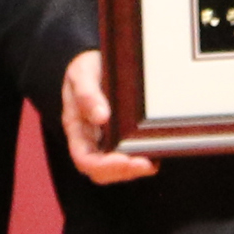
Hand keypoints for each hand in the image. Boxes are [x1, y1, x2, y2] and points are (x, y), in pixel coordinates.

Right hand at [59, 50, 157, 184]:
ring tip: (152, 161)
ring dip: (135, 170)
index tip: (125, 160)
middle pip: (102, 171)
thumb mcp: (82, 73)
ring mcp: (107, 140)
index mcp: (76, 128)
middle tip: (145, 164)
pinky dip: (144, 158)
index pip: (84, 159)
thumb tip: (101, 117)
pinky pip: (131, 155)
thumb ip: (87, 94)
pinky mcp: (123, 136)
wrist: (98, 61)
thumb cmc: (86, 68)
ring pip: (117, 169)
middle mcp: (91, 139)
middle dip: (123, 172)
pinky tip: (157, 152)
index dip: (104, 165)